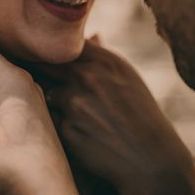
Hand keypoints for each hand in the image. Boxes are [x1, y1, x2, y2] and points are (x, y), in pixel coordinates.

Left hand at [38, 41, 194, 194]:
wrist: (151, 159)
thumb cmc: (140, 114)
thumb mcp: (127, 77)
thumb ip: (103, 56)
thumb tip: (91, 35)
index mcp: (103, 60)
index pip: (63, 46)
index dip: (53, 52)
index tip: (49, 58)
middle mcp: (86, 77)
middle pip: (46, 64)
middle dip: (43, 71)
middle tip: (44, 80)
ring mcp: (74, 103)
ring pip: (46, 93)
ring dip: (54, 101)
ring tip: (77, 113)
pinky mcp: (66, 129)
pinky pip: (50, 119)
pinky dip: (58, 123)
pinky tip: (78, 131)